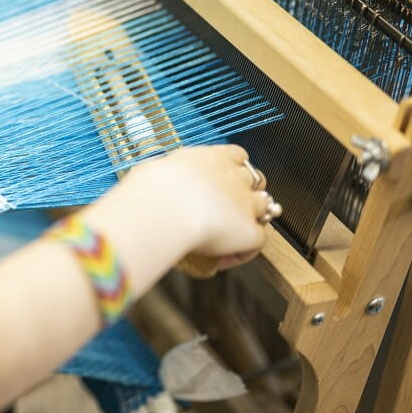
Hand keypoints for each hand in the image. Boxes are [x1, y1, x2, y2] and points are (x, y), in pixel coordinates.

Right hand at [82, 145, 269, 276]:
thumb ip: (162, 176)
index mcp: (210, 158)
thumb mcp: (153, 171)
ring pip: (263, 208)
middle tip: (226, 209)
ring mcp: (245, 203)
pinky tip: (224, 257)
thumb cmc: (149, 190)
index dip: (233, 169)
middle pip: (255, 179)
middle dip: (245, 192)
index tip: (222, 180)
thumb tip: (148, 181)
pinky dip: (244, 250)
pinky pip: (259, 241)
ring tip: (227, 234)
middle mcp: (233, 176)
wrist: (162, 210)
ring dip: (250, 219)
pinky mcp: (249, 230)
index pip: (237, 155)